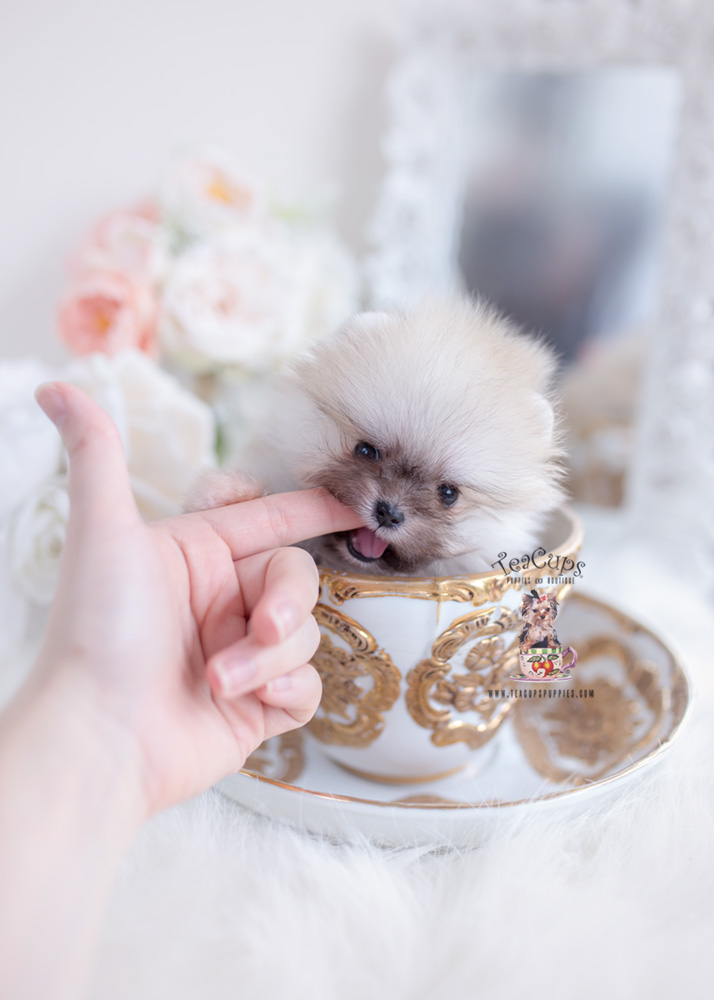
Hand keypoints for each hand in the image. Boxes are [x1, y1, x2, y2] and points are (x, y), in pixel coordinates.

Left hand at [29, 382, 361, 821]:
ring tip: (220, 680)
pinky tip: (251, 704)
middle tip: (259, 628)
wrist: (98, 740)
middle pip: (297, 578)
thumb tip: (57, 386)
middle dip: (284, 604)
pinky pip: (307, 686)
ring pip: (305, 635)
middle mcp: (224, 601)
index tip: (357, 508)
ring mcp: (244, 654)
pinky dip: (285, 692)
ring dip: (268, 658)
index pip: (272, 519)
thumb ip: (98, 455)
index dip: (316, 509)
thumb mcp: (104, 533)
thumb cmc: (98, 633)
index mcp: (199, 556)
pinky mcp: (259, 705)